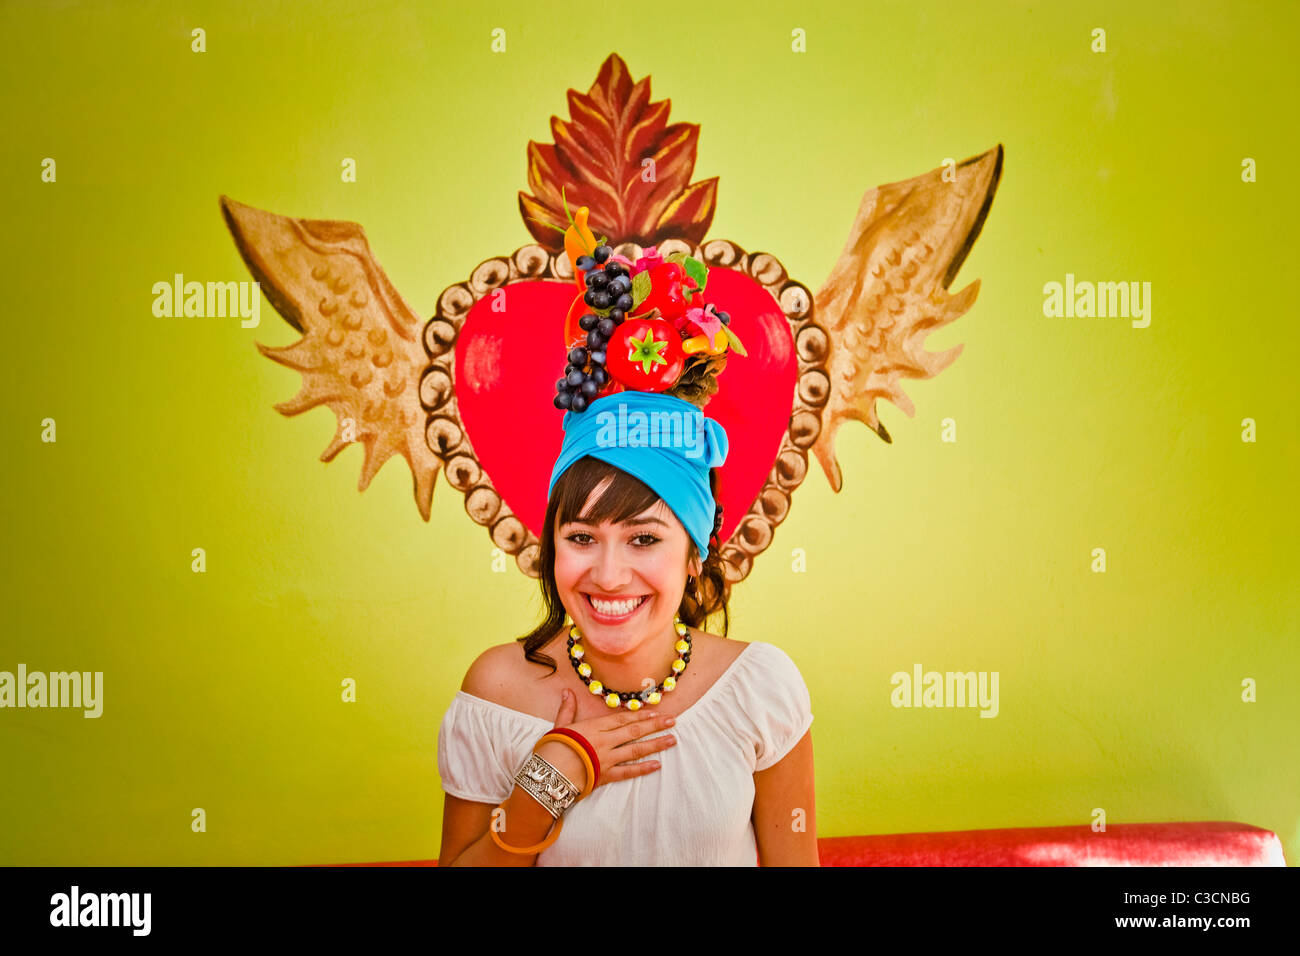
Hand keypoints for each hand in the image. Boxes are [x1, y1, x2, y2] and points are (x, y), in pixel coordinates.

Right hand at [536, 689, 676, 793]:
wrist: (548, 772)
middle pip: (634, 731)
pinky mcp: (606, 776)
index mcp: (594, 727)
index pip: (622, 719)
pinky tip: (657, 765)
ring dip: (655, 744)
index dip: (640, 715)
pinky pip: (628, 772)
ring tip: (672, 740)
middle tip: (673, 721)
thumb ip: (567, 709)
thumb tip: (567, 692)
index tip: (655, 712)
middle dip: (655, 726)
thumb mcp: (559, 725)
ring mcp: (607, 758)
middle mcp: (605, 741)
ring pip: (636, 750)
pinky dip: (643, 769)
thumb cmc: (552, 747)